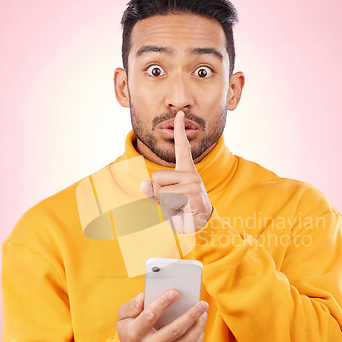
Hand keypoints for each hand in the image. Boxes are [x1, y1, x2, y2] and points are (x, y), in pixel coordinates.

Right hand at [116, 290, 207, 341]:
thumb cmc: (129, 333)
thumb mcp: (122, 318)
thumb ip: (131, 306)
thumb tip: (143, 297)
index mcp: (135, 333)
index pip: (150, 316)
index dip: (163, 303)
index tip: (175, 292)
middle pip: (174, 330)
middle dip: (191, 315)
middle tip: (202, 303)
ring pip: (186, 341)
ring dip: (198, 326)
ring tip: (203, 313)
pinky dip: (199, 337)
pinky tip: (200, 326)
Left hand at [140, 111, 212, 232]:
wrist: (199, 228)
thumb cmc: (182, 211)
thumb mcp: (165, 200)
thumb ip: (153, 191)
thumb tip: (143, 185)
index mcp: (186, 171)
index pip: (182, 148)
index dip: (179, 131)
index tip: (179, 114)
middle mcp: (191, 174)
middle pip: (156, 177)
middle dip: (158, 194)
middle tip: (174, 202)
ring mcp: (193, 183)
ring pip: (160, 190)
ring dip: (164, 203)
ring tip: (178, 207)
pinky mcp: (192, 194)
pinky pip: (167, 199)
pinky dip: (170, 210)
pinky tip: (182, 211)